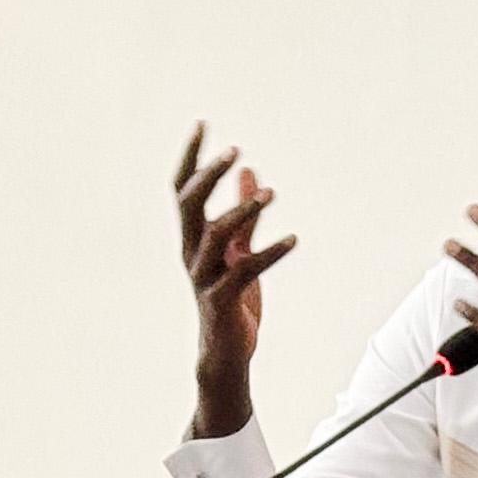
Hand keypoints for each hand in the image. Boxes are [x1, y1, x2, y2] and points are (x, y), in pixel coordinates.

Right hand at [174, 121, 289, 437]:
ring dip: (243, 210)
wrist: (227, 354)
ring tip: (271, 193)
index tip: (202, 123)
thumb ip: (245, 213)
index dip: (190, 157)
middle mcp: (192, 253)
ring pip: (216, 235)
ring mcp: (205, 277)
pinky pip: (246, 270)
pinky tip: (295, 238)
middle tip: (235, 150)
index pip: (182, 189)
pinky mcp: (223, 300)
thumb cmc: (232, 301)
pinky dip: (271, 252)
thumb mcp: (239, 250)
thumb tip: (252, 173)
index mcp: (193, 238)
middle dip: (209, 175)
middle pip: (189, 205)